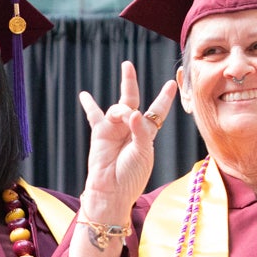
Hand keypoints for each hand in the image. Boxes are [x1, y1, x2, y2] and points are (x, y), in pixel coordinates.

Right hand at [77, 61, 174, 224]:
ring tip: (125, 118)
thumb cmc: (132, 176)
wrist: (112, 192)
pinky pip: (94, 115)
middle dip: (130, 82)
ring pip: (118, 108)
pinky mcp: (100, 133)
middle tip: (127, 65)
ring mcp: (114, 129)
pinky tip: (84, 95)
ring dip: (123, 109)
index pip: (157, 111)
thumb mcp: (144, 152)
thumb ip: (141, 130)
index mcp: (147, 133)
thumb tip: (132, 111)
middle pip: (132, 99)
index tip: (172, 83)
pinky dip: (89, 104)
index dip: (164, 98)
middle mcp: (130, 128)